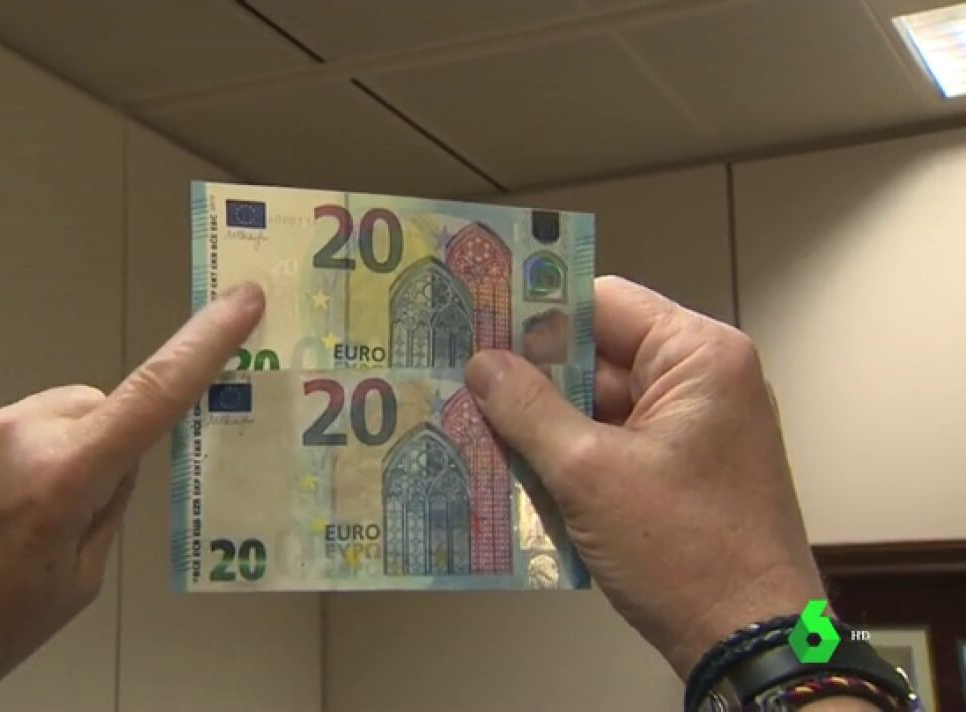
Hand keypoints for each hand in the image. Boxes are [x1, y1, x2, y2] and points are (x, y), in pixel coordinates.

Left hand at [0, 283, 265, 711]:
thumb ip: (105, 511)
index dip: (204, 343)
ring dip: (9, 459)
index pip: (152, 396)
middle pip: (81, 406)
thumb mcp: (66, 591)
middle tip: (44, 513)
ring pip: (15, 420)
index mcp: (60, 483)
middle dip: (82, 444)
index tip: (239, 302)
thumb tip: (120, 459)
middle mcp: (5, 434)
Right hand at [465, 276, 823, 677]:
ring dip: (542, 422)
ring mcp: (695, 429)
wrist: (752, 640)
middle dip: (530, 375)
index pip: (603, 303)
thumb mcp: (589, 474)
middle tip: (456, 378)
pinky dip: (569, 456)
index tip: (472, 324)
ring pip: (599, 404)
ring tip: (468, 425)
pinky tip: (511, 468)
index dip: (536, 313)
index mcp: (698, 356)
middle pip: (597, 354)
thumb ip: (528, 409)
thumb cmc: (681, 548)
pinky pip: (613, 444)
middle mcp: (703, 379)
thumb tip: (481, 363)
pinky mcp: (683, 471)